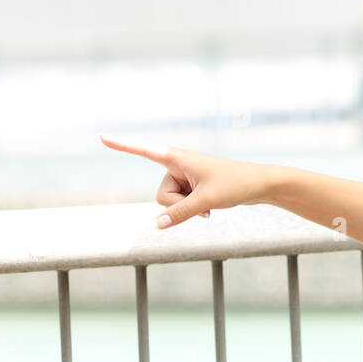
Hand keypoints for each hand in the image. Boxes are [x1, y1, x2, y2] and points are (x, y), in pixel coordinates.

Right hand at [100, 135, 272, 227]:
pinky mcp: (192, 188)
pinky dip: (193, 211)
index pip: (145, 150)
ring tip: (210, 203)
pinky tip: (211, 209)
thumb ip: (179, 214)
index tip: (102, 137)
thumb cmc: (236, 185)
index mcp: (178, 158)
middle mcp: (178, 165)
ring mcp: (185, 177)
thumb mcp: (206, 201)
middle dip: (177, 206)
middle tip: (204, 202)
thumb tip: (156, 224)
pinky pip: (181, 205)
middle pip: (161, 195)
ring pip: (170, 203)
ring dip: (187, 209)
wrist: (260, 185)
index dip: (123, 145)